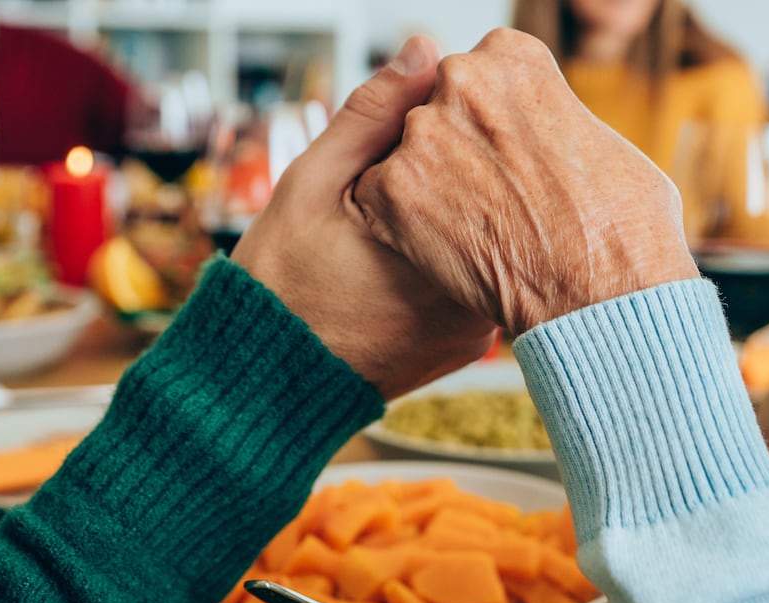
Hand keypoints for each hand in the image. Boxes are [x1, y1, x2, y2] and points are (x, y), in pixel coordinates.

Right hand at [231, 36, 496, 398]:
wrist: (267, 386)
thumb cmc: (279, 284)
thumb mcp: (310, 184)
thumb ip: (371, 117)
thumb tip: (426, 49)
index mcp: (439, 250)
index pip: (487, 163)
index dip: (467, 132)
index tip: (440, 123)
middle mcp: (473, 296)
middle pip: (500, 207)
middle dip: (475, 174)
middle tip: (425, 168)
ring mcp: (478, 328)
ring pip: (496, 246)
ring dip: (472, 217)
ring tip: (422, 209)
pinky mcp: (472, 347)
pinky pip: (484, 284)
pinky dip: (465, 258)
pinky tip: (424, 250)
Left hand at [354, 29, 699, 335]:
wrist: (599, 293)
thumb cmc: (621, 227)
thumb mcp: (603, 141)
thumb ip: (552, 118)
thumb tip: (543, 131)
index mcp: (513, 58)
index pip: (479, 76)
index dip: (493, 123)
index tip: (510, 156)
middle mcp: (462, 80)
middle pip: (438, 110)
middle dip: (457, 149)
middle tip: (491, 198)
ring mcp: (423, 134)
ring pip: (405, 153)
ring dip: (427, 187)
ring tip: (474, 230)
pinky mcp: (394, 190)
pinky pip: (378, 198)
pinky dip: (399, 226)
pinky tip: (443, 250)